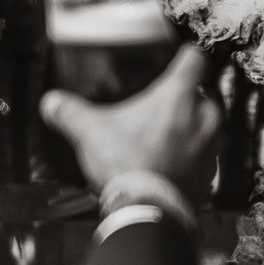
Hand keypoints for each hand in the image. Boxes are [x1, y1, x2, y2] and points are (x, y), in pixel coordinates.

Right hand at [40, 44, 221, 196]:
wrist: (148, 210)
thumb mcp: (89, 131)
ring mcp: (211, 146)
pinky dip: (191, 156)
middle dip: (186, 97)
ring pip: (208, 126)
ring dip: (191, 127)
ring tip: (163, 135)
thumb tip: (51, 102)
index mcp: (179, 96)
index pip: (195, 59)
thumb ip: (69, 111)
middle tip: (161, 105)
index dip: (188, 54)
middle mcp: (204, 117)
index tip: (183, 54)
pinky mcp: (211, 172)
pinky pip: (205, 156)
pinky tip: (170, 162)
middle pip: (204, 93)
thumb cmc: (126, 164)